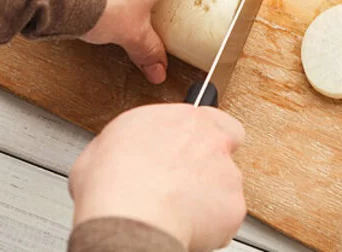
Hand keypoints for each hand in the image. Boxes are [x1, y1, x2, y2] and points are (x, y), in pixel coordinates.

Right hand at [68, 104, 246, 251]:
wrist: (131, 219)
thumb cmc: (114, 183)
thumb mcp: (108, 142)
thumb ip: (132, 139)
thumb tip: (123, 150)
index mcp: (183, 119)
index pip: (208, 116)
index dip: (199, 134)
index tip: (187, 146)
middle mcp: (211, 140)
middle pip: (226, 144)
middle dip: (212, 160)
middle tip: (188, 178)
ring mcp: (227, 173)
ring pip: (226, 183)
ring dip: (208, 195)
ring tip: (177, 209)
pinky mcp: (233, 206)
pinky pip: (226, 215)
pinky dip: (212, 224)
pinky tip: (185, 226)